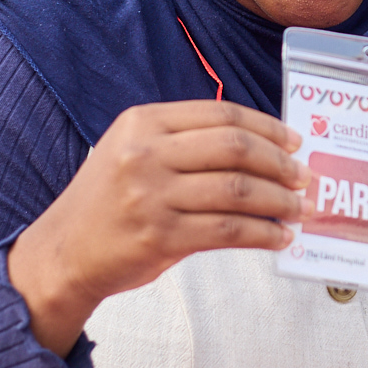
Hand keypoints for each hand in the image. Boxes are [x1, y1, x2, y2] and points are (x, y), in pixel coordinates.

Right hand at [8, 100, 305, 356]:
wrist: (63, 253)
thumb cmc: (107, 203)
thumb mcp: (133, 152)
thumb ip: (185, 143)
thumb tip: (262, 149)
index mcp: (143, 123)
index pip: (222, 114)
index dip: (267, 127)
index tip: (294, 142)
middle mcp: (146, 153)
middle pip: (235, 148)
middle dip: (280, 163)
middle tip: (304, 177)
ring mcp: (152, 195)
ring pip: (238, 191)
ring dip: (279, 201)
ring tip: (299, 210)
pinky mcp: (160, 237)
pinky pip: (228, 230)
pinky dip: (262, 234)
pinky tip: (278, 237)